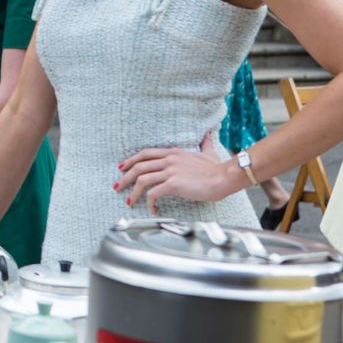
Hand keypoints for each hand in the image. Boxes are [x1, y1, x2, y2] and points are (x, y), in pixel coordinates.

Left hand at [115, 132, 236, 213]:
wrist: (225, 177)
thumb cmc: (218, 168)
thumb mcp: (208, 152)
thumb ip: (204, 143)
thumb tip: (207, 133)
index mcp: (173, 153)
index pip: (145, 153)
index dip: (131, 160)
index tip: (122, 167)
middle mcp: (169, 160)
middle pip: (139, 166)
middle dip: (125, 176)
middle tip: (118, 186)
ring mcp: (170, 171)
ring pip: (142, 179)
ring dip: (132, 191)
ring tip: (129, 201)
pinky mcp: (174, 184)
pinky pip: (153, 193)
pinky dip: (149, 202)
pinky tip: (152, 209)